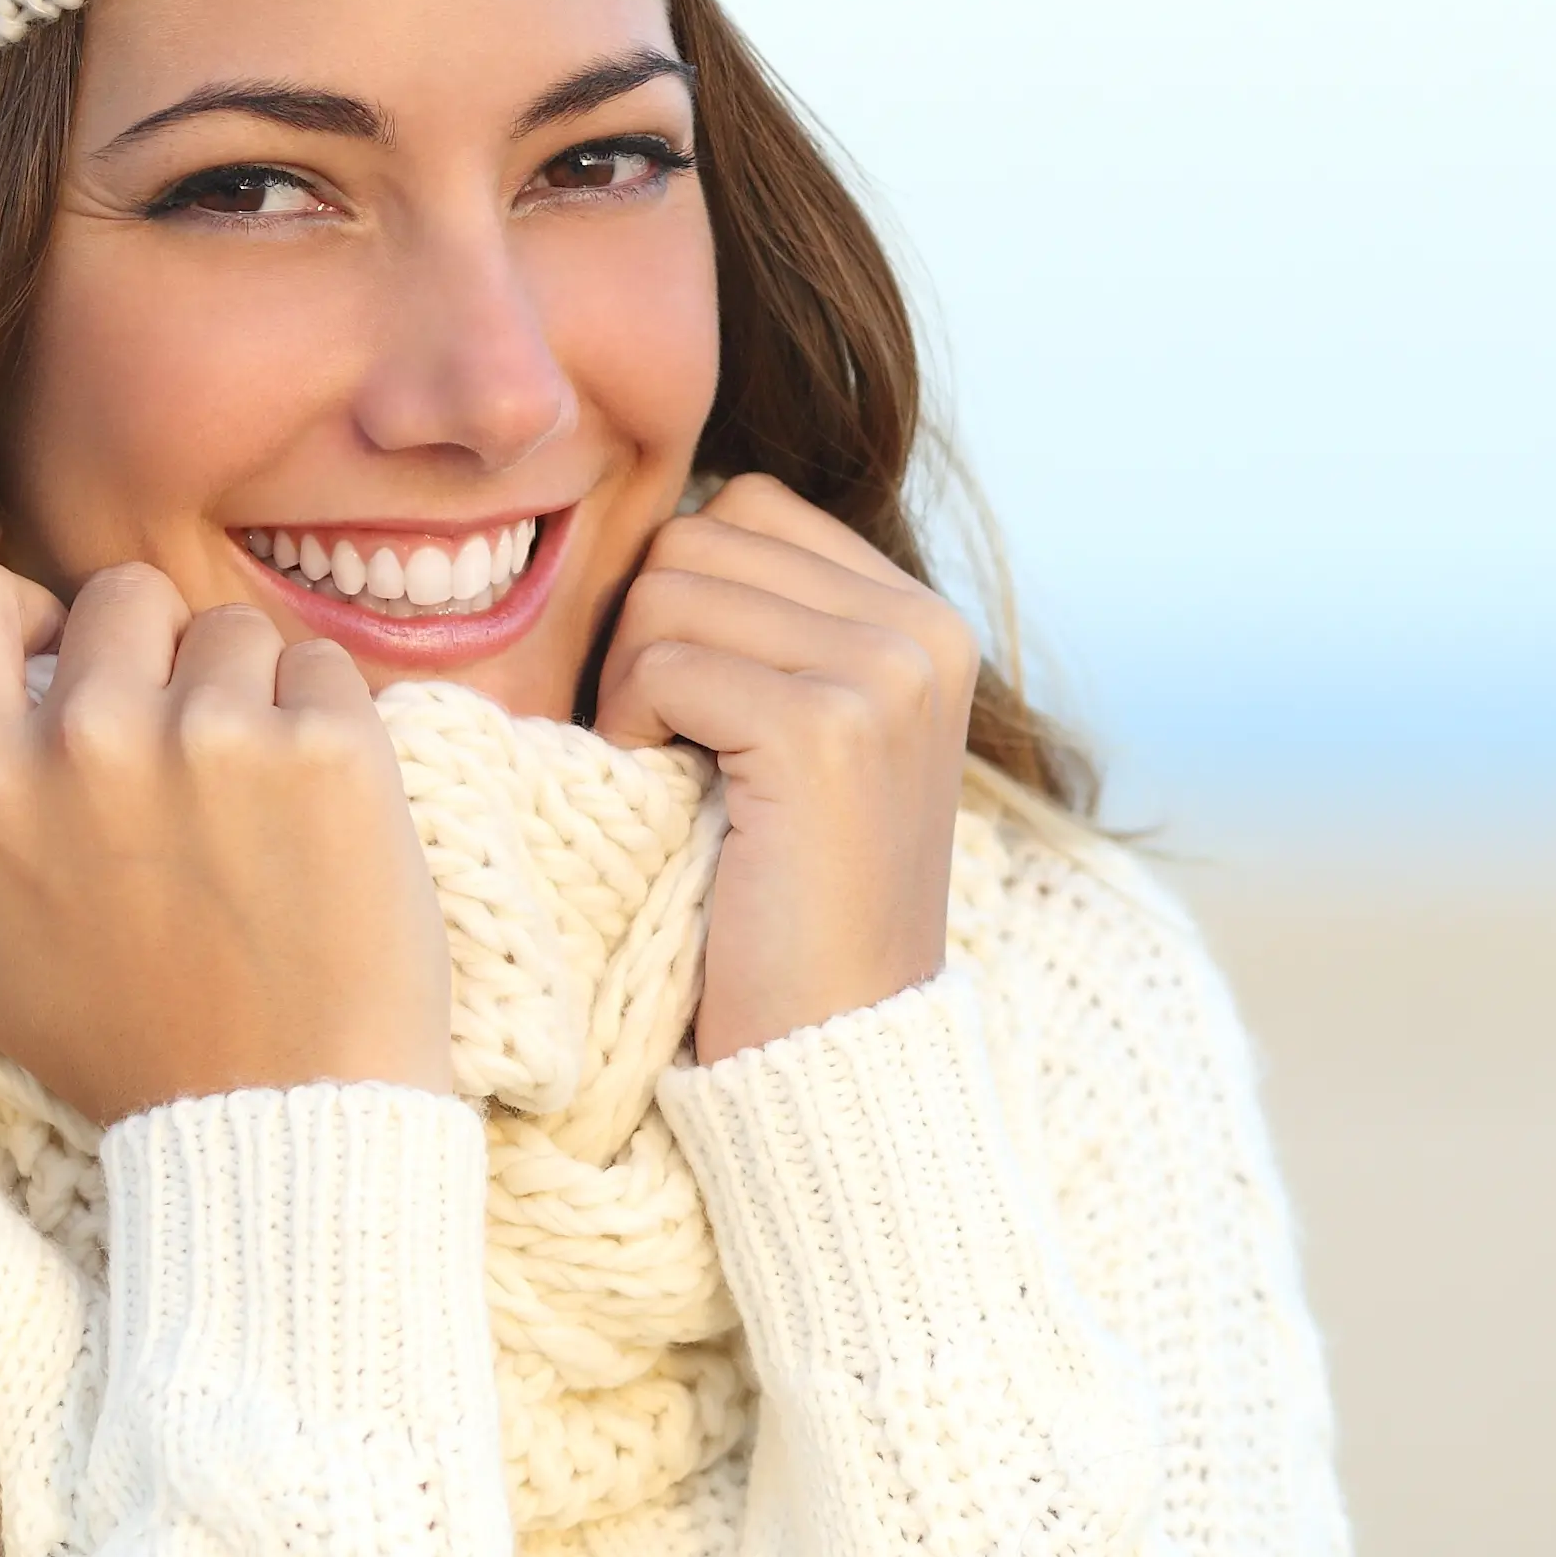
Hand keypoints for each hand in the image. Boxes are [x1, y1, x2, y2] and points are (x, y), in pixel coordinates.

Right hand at [0, 555, 452, 1118]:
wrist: (281, 1120)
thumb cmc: (117, 1041)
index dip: (18, 612)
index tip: (59, 663)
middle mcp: (91, 742)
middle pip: (120, 595)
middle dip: (152, 656)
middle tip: (180, 760)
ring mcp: (216, 736)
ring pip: (229, 628)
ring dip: (245, 692)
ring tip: (250, 807)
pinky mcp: (328, 747)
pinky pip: (321, 664)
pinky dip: (326, 718)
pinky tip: (313, 814)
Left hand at [593, 475, 975, 1062]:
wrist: (835, 1048)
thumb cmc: (786, 898)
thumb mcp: (807, 736)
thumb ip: (768, 623)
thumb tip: (652, 523)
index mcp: (924, 619)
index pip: (751, 508)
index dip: (681, 594)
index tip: (687, 703)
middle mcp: (922, 628)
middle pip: (702, 535)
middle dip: (647, 630)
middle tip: (662, 741)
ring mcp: (885, 673)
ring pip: (670, 584)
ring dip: (631, 680)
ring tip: (667, 769)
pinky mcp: (827, 729)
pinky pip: (665, 660)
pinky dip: (632, 723)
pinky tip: (667, 793)